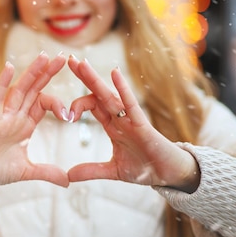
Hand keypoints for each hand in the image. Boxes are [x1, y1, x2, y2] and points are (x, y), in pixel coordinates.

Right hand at [0, 53, 69, 191]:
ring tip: (45, 56)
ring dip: (32, 73)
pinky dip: (2, 83)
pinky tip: (9, 67)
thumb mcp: (27, 171)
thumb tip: (68, 181)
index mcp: (25, 124)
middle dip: (48, 73)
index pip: (43, 103)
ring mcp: (3, 116)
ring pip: (19, 90)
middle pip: (34, 89)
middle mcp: (15, 116)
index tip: (70, 115)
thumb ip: (47, 172)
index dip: (57, 104)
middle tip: (64, 57)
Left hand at [66, 56, 199, 192]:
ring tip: (81, 63)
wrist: (170, 175)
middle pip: (98, 93)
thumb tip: (68, 176)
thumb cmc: (145, 168)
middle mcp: (120, 118)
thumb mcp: (113, 171)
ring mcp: (131, 119)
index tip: (65, 114)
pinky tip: (114, 73)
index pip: (92, 105)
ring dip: (95, 79)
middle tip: (69, 60)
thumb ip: (91, 170)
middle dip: (84, 77)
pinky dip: (123, 89)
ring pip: (109, 95)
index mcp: (113, 125)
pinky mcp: (143, 125)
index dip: (77, 104)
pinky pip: (131, 104)